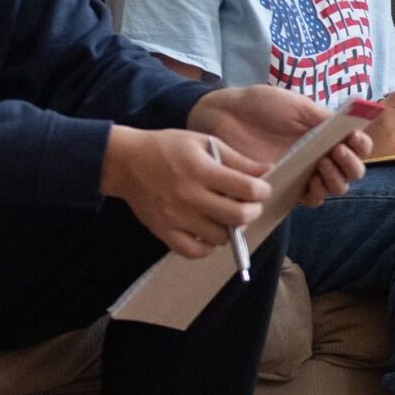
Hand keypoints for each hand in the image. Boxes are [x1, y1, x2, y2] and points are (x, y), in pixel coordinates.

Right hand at [101, 125, 269, 257]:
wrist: (126, 162)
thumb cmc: (168, 148)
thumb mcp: (204, 143)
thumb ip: (237, 159)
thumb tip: (268, 171)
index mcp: (201, 170)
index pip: (246, 189)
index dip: (262, 190)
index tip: (261, 189)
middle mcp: (188, 196)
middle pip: (237, 217)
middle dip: (252, 211)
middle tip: (249, 205)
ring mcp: (175, 217)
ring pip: (219, 237)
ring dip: (230, 229)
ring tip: (226, 216)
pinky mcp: (163, 232)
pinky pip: (194, 251)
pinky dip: (207, 247)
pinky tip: (209, 232)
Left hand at [189, 85, 369, 204]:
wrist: (227, 115)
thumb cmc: (261, 105)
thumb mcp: (297, 105)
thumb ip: (324, 118)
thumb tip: (353, 127)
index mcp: (326, 133)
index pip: (356, 145)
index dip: (361, 145)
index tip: (353, 138)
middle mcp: (320, 155)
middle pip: (351, 171)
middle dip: (350, 164)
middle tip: (336, 152)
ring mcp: (304, 173)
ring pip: (335, 188)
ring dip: (336, 180)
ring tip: (322, 166)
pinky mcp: (286, 188)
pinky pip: (310, 200)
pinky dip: (316, 194)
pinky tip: (309, 183)